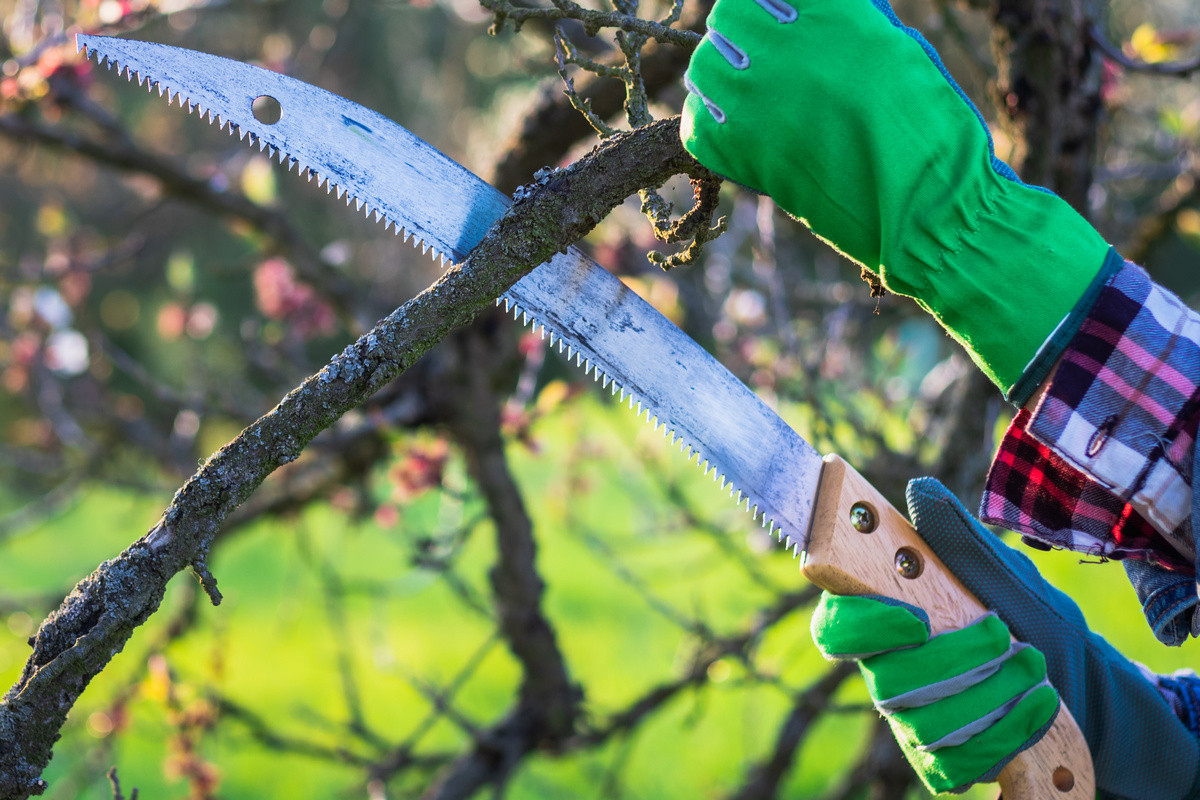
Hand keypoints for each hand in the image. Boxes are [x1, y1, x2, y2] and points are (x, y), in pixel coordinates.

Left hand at [681, 0, 1112, 400]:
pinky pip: (699, 126)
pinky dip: (711, 128)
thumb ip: (848, 20)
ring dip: (720, 77)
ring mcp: (756, 100)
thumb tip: (801, 13)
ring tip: (747, 97)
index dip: (769, 7)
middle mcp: (785, 47)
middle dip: (742, 36)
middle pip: (728, 18)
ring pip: (704, 68)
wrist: (926, 207)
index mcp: (830, 13)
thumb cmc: (929, 126)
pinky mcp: (743, 154)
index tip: (779, 25)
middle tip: (764, 63)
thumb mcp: (899, 48)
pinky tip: (738, 135)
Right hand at [811, 478, 1199, 798]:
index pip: (837, 627)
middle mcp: (891, 676)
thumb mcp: (1010, 577)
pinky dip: (1006, 734)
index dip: (862, 625)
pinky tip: (1038, 708)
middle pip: (888, 681)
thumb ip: (961, 541)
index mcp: (893, 623)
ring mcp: (915, 725)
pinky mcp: (944, 765)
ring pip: (926, 724)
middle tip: (1006, 635)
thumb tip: (919, 490)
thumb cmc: (1038, 625)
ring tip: (1037, 669)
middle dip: (959, 659)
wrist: (1092, 693)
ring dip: (994, 694)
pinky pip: (954, 765)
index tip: (915, 619)